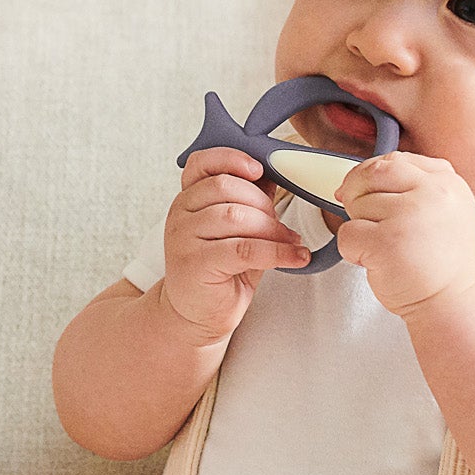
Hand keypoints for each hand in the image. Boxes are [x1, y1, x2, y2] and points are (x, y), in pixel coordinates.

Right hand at [154, 148, 316, 344]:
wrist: (198, 315)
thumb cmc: (222, 269)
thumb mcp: (238, 229)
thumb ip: (249, 200)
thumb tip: (277, 174)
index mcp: (188, 198)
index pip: (201, 163)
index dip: (231, 159)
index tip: (259, 170)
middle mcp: (179, 213)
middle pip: (226, 188)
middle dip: (263, 204)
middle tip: (283, 225)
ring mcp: (182, 238)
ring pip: (235, 217)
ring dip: (273, 228)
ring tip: (291, 242)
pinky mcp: (194, 264)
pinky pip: (243, 249)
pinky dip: (277, 252)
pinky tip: (295, 257)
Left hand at [334, 151, 474, 317]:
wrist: (454, 304)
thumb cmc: (441, 263)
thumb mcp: (444, 212)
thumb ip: (413, 188)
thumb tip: (355, 181)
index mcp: (447, 182)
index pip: (395, 160)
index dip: (372, 175)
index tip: (368, 194)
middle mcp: (432, 193)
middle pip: (373, 172)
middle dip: (356, 191)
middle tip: (362, 217)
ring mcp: (410, 215)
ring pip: (357, 205)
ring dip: (360, 228)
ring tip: (385, 249)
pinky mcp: (387, 241)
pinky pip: (347, 233)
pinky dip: (351, 251)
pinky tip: (374, 263)